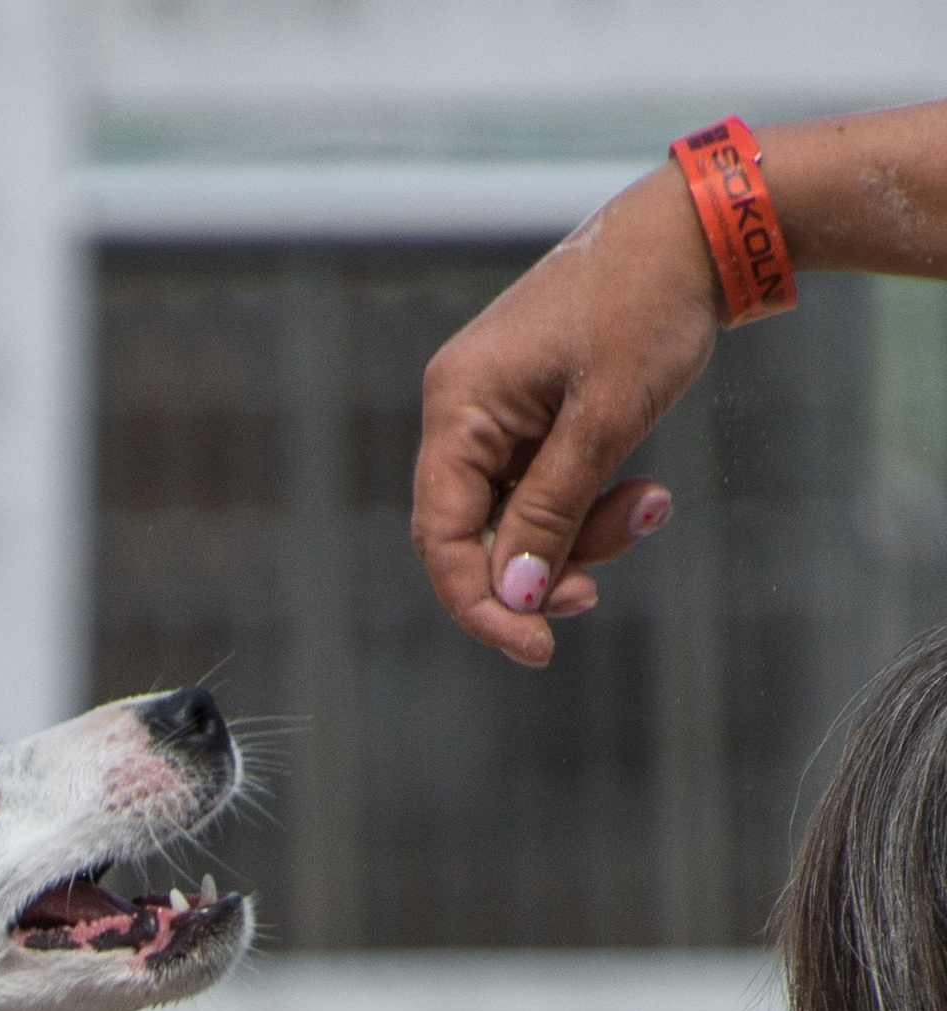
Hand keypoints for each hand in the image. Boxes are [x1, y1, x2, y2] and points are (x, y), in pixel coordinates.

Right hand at [412, 165, 719, 666]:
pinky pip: (543, 491)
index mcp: (459, 406)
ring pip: (517, 522)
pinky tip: (643, 491)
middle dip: (543, 568)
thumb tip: (516, 597)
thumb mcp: (605, 422)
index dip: (483, 605)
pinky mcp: (529, 417)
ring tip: (652, 506)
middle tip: (601, 587)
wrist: (694, 235)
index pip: (441, 538)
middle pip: (479, 537)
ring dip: (582, 536)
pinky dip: (589, 506)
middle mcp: (462, 412)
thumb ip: (552, 513)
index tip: (537, 649)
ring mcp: (494, 415)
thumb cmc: (648, 308)